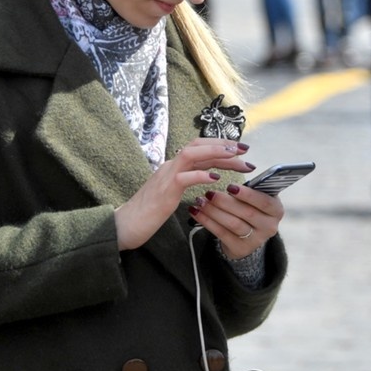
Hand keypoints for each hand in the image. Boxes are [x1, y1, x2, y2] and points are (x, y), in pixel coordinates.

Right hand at [115, 139, 253, 250]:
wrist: (125, 225)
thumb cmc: (148, 212)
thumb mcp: (171, 192)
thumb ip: (186, 180)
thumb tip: (207, 174)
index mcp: (173, 166)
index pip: (199, 148)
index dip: (220, 146)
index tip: (240, 150)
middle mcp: (170, 166)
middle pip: (198, 146)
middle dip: (223, 145)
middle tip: (245, 149)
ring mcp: (166, 176)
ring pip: (191, 154)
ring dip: (216, 152)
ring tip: (235, 156)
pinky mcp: (164, 190)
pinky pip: (184, 177)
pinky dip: (201, 175)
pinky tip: (216, 178)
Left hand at [189, 181, 284, 258]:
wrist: (248, 236)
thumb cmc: (250, 207)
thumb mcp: (256, 198)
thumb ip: (251, 187)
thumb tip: (235, 166)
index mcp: (276, 210)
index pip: (264, 201)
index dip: (247, 194)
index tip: (230, 186)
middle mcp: (270, 227)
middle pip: (246, 213)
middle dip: (225, 202)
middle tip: (209, 193)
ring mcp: (256, 240)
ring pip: (233, 224)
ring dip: (214, 211)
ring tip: (200, 201)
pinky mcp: (240, 249)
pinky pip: (221, 234)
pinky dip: (207, 221)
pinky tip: (196, 212)